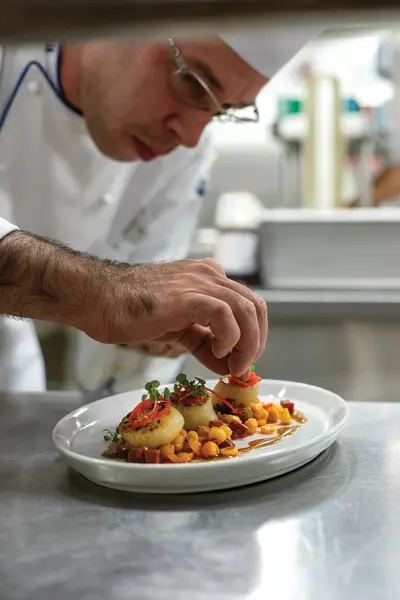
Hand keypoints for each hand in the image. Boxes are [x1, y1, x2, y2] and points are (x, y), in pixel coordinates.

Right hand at [84, 257, 267, 376]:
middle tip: (244, 367)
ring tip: (235, 365)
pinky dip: (230, 337)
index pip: (247, 305)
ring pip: (247, 309)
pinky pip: (224, 315)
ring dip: (248, 343)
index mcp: (208, 278)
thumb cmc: (132, 311)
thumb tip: (228, 366)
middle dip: (256, 341)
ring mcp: (199, 282)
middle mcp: (209, 275)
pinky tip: (219, 351)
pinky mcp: (187, 297)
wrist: (100, 300)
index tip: (242, 361)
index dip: (252, 336)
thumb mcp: (179, 330)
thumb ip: (205, 344)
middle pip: (255, 306)